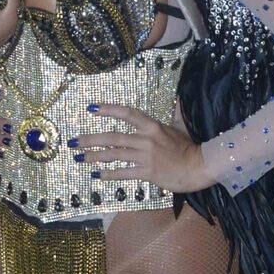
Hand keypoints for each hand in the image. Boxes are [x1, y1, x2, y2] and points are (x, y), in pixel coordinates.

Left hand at [75, 104, 215, 192]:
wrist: (200, 167)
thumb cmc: (190, 148)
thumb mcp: (180, 127)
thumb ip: (175, 113)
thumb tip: (177, 99)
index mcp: (152, 126)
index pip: (127, 113)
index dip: (108, 110)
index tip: (91, 109)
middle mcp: (146, 139)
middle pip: (113, 137)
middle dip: (91, 139)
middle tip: (74, 142)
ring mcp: (146, 156)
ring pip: (115, 154)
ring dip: (95, 156)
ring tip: (80, 158)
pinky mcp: (148, 173)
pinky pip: (124, 173)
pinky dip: (109, 174)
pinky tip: (97, 174)